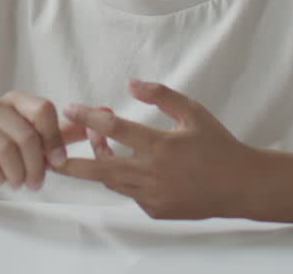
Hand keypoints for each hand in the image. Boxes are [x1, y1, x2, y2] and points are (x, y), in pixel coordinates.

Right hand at [0, 91, 68, 193]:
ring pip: (6, 149)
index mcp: (16, 100)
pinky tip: (0, 179)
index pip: (43, 110)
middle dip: (36, 165)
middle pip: (27, 134)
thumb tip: (98, 119)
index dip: (54, 138)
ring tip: (19, 182)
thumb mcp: (34, 138)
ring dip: (18, 174)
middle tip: (36, 182)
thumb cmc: (2, 149)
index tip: (58, 161)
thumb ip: (63, 131)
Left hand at [54, 80, 257, 219]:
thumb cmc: (218, 144)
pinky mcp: (156, 210)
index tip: (70, 108)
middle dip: (71, 162)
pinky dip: (124, 178)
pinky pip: (130, 193)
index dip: (89, 117)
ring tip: (98, 143)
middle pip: (101, 168)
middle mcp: (153, 174)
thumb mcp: (192, 112)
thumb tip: (130, 83)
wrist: (242, 186)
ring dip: (99, 164)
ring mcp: (153, 196)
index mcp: (161, 146)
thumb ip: (160, 95)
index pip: (116, 129)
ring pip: (113, 180)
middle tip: (50, 155)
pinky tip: (129, 164)